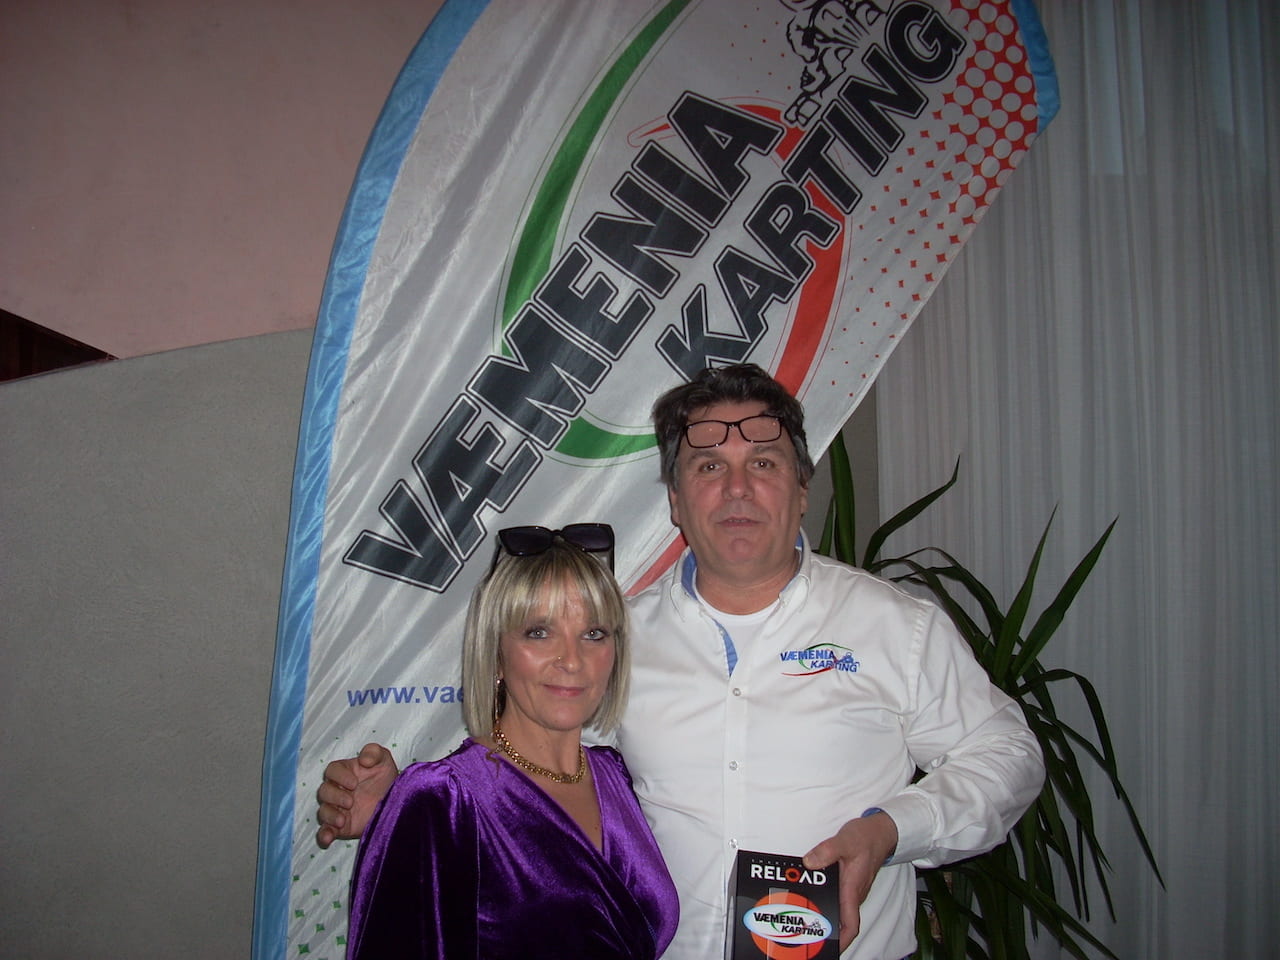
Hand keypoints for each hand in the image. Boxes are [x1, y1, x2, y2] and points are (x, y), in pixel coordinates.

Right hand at [315, 742, 399, 848]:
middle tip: (351, 802)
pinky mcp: (340, 827)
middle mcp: (337, 790)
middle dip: (335, 796)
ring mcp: (337, 809)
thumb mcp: (384, 761)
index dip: (339, 776)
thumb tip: (363, 760)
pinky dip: (324, 835)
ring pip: (323, 811)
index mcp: (344, 772)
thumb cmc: (385, 778)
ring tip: (343, 820)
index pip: (332, 770)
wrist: (393, 802)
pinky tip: (328, 839)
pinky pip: (325, 831)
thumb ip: (374, 752)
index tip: (354, 783)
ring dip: (330, 816)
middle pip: (324, 791)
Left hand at [802, 812, 898, 950]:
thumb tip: (809, 862)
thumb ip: (826, 851)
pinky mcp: (851, 883)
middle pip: (843, 922)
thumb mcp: (845, 840)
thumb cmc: (867, 837)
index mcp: (853, 889)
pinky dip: (828, 900)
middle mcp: (854, 893)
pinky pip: (839, 898)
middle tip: (807, 933)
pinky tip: (814, 895)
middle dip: (828, 930)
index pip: (851, 925)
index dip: (843, 942)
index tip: (831, 948)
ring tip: (805, 917)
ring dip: (827, 916)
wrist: (881, 832)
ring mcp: (853, 889)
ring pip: (841, 910)